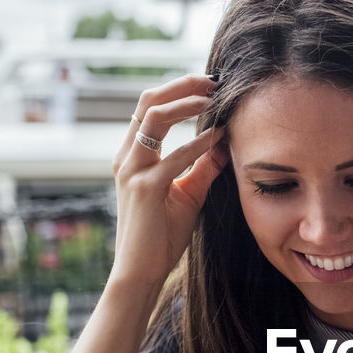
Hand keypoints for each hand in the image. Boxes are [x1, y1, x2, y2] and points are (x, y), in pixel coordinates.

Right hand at [111, 75, 228, 286]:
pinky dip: (200, 142)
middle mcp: (127, 158)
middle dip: (183, 85)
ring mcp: (132, 172)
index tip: (210, 85)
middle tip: (215, 80)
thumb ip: (203, 167)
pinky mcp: (145, 189)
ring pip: (155, 118)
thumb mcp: (187, 193)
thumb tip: (226, 142)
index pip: (150, 107)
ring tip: (216, 98)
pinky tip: (220, 137)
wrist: (141, 272)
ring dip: (188, 103)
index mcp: (132, 156)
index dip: (179, 90)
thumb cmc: (160, 236)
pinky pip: (176, 156)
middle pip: (148, 100)